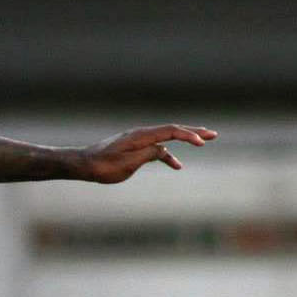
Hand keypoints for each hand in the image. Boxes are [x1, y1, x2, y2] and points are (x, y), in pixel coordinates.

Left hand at [75, 125, 216, 183]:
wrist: (83, 164)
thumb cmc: (102, 166)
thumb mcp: (127, 164)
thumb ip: (147, 155)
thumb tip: (163, 150)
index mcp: (141, 136)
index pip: (170, 131)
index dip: (188, 136)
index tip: (203, 142)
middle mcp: (141, 134)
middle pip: (172, 130)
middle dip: (193, 132)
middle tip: (213, 134)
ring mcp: (138, 139)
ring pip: (166, 138)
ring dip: (184, 140)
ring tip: (203, 142)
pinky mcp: (134, 147)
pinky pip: (156, 148)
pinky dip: (167, 154)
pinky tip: (177, 165)